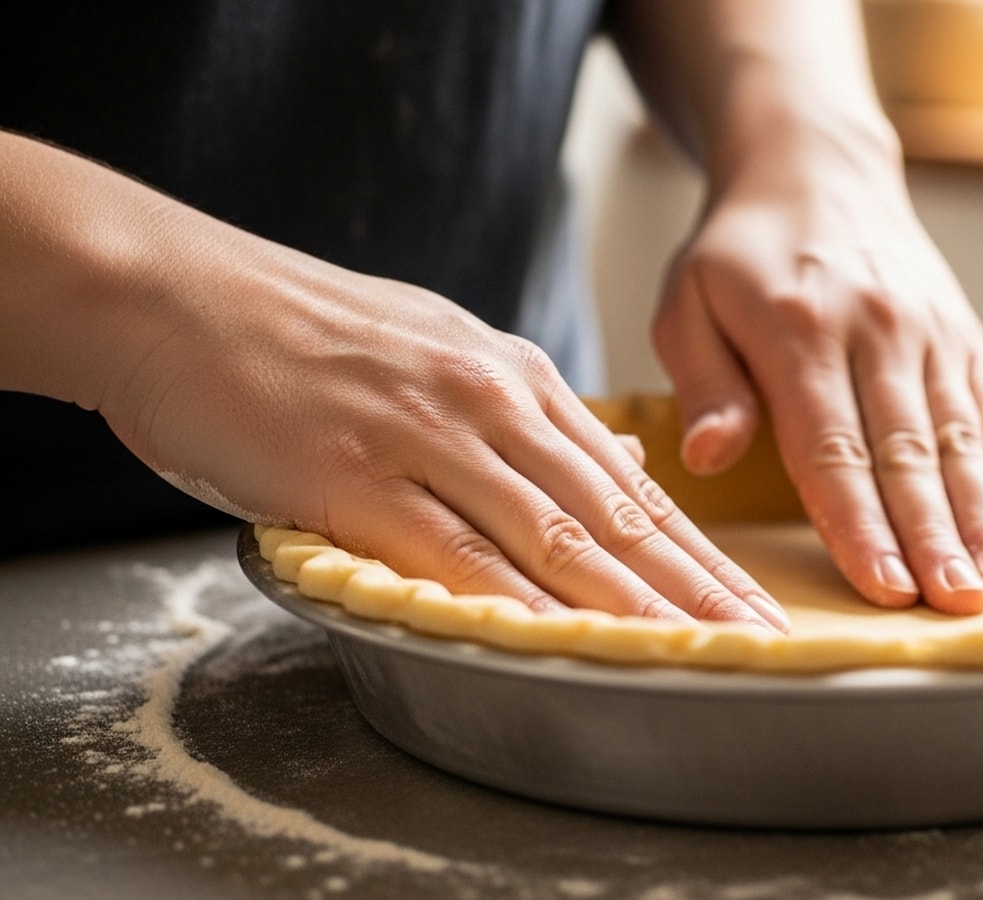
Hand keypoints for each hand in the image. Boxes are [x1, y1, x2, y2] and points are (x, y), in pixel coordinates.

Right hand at [90, 209, 787, 630]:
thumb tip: (615, 460)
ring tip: (700, 652)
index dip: (700, 553)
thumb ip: (529, 412)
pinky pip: (456, 555)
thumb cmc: (304, 332)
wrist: (178, 294)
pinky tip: (571, 642)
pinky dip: (520, 605)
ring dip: (636, 605)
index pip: (631, 485)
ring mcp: (429, 439)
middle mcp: (491, 405)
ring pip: (556, 537)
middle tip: (763, 637)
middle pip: (616, 516)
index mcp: (515, 377)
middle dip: (698, 587)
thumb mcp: (439, 349)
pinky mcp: (358, 478)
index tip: (752, 602)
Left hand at [651, 133, 982, 614]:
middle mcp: (877, 331)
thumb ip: (702, 382)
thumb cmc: (740, 253)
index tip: (883, 587)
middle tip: (960, 605)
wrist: (817, 168)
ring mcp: (930, 333)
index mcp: (799, 330)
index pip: (832, 447)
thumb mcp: (688, 301)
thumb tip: (707, 457)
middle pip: (909, 453)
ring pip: (961, 440)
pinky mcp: (964, 337)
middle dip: (937, 537)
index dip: (859, 523)